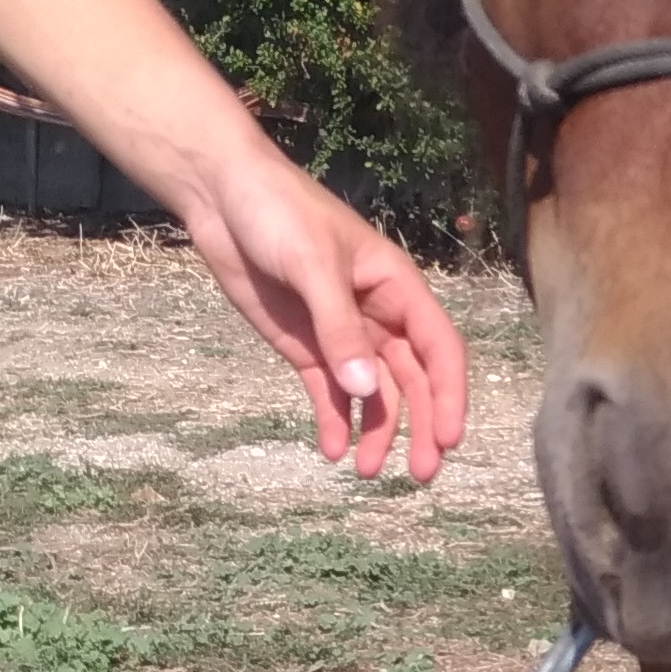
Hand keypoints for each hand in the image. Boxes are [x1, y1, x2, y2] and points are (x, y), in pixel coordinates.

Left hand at [180, 138, 468, 481]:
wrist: (221, 196)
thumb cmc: (279, 213)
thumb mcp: (312, 266)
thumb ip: (339, 329)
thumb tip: (367, 390)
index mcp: (396, 288)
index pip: (438, 348)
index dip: (449, 394)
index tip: (448, 439)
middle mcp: (378, 316)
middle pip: (412, 380)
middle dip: (419, 426)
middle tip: (418, 475)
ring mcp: (340, 335)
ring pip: (373, 393)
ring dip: (376, 432)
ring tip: (367, 472)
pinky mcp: (304, 346)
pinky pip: (328, 392)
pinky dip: (334, 421)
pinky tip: (332, 449)